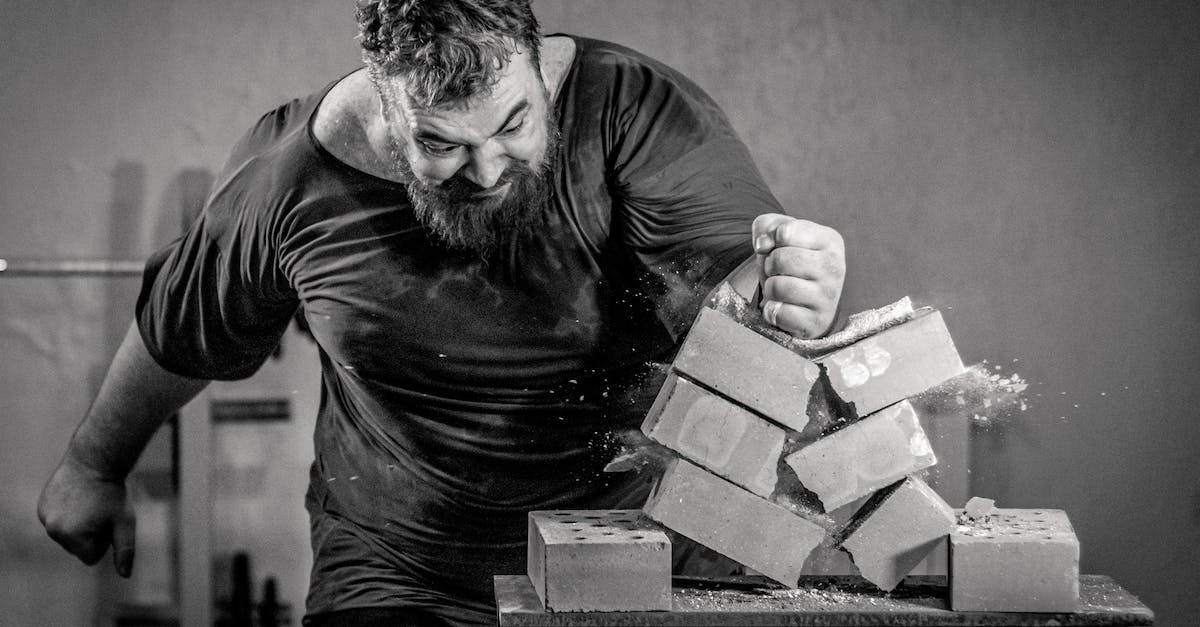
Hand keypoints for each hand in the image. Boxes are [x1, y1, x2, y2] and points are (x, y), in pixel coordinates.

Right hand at [37, 455, 134, 577]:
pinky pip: (57, 521)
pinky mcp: (41, 507)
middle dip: (90, 535)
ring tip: (88, 504)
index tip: (108, 522)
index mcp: (73, 537)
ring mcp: (45, 518)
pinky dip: (66, 514)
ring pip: (66, 535)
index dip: (104, 542)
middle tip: (98, 511)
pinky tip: (77, 498)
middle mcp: (54, 530)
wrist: (94, 461)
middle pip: (76, 548)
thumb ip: (125, 550)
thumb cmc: (113, 494)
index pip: (90, 558)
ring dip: (78, 525)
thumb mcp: (124, 522)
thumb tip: (125, 575)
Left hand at [751, 214, 844, 337]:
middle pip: (780, 259)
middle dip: (769, 266)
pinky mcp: (817, 321)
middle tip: (779, 272)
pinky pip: (780, 314)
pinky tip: (782, 308)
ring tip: (781, 290)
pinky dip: (772, 312)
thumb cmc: (791, 263)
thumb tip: (762, 244)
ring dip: (770, 289)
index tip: (780, 249)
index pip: (784, 233)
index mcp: (830, 240)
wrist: (805, 302)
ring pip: (778, 286)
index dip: (772, 242)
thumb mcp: (779, 236)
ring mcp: (828, 297)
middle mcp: (835, 267)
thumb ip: (767, 226)